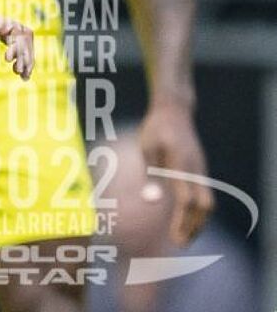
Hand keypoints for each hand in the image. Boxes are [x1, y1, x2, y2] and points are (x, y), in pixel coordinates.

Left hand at [0, 0, 32, 78]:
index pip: (15, 30)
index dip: (19, 47)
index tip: (8, 62)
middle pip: (22, 34)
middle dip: (27, 54)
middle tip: (23, 76)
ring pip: (16, 37)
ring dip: (23, 54)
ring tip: (22, 75)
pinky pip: (4, 39)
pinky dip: (13, 53)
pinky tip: (11, 66)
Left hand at [139, 102, 212, 244]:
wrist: (174, 110)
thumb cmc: (155, 130)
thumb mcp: (147, 148)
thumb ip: (150, 175)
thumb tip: (152, 201)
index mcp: (181, 165)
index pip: (187, 200)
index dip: (182, 222)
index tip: (174, 239)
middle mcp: (196, 169)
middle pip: (204, 206)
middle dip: (194, 227)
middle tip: (179, 243)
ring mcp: (201, 169)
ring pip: (208, 202)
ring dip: (197, 221)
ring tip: (181, 237)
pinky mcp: (200, 170)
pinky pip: (204, 194)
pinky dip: (197, 210)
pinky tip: (184, 220)